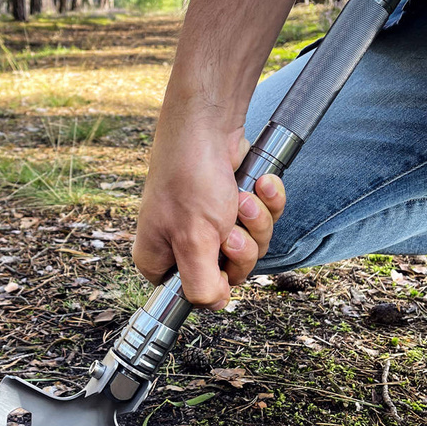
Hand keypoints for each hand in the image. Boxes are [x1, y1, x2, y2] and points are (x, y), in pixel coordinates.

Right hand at [133, 123, 285, 309]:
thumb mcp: (194, 241)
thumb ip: (200, 285)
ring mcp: (209, 226)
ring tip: (241, 196)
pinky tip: (258, 182)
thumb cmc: (189, 177)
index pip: (195, 296)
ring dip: (255, 221)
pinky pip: (262, 222)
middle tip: (229, 225)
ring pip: (251, 248)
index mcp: (159, 261)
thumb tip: (214, 304)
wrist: (208, 121)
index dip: (217, 280)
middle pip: (231, 274)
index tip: (218, 256)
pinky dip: (267, 202)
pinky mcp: (232, 208)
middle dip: (242, 246)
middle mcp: (182, 247)